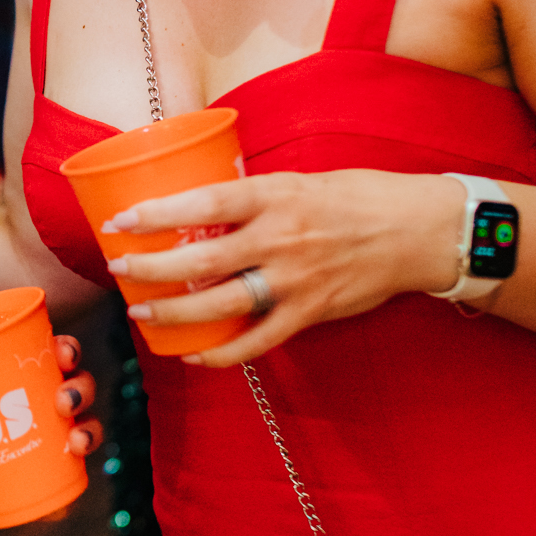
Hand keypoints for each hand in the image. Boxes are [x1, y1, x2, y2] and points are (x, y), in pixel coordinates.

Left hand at [0, 335, 102, 461]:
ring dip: (87, 423)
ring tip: (74, 438)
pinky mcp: (59, 450)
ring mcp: (58, 420)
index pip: (54, 348)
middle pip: (78, 378)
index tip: (62, 354)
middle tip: (63, 400)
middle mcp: (48, 388)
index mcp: (24, 365)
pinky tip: (78, 458)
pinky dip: (85, 453)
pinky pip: (81, 448)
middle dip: (79, 387)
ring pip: (86, 414)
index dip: (66, 348)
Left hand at [104, 169, 466, 366]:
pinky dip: (221, 354)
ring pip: (220, 306)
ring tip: (141, 311)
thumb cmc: (357, 197)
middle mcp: (280, 239)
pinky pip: (256, 342)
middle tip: (119, 270)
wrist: (416, 230)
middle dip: (151, 269)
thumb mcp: (299, 180)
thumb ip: (254, 198)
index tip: (120, 222)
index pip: (202, 204)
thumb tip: (202, 207)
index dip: (156, 214)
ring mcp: (294, 281)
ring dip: (174, 313)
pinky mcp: (309, 313)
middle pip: (201, 261)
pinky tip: (193, 354)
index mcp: (274, 196)